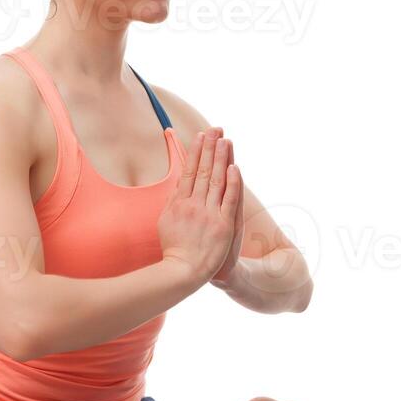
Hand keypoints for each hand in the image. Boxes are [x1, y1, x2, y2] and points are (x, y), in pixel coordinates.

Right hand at [158, 125, 240, 285]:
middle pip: (203, 171)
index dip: (196, 152)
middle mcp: (193, 205)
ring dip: (221, 159)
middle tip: (215, 129)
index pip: (189, 171)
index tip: (201, 135)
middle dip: (209, 148)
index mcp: (179, 203)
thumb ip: (173, 202)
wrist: (184, 271)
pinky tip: (235, 167)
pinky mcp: (223, 225)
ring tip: (225, 140)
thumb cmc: (175, 248)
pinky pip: (229, 200)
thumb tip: (178, 183)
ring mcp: (209, 214)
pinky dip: (232, 183)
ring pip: (216, 181)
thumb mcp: (165, 222)